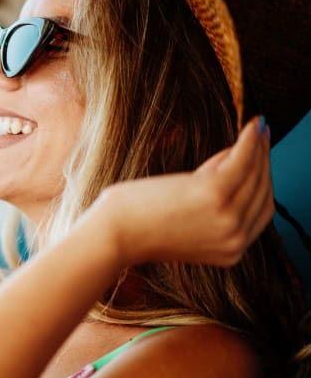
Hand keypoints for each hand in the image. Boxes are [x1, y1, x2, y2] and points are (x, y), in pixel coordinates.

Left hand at [90, 116, 272, 267]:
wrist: (112, 235)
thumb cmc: (137, 224)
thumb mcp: (185, 218)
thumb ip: (211, 200)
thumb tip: (230, 160)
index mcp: (230, 251)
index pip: (260, 212)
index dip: (263, 184)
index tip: (261, 160)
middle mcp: (235, 240)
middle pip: (262, 193)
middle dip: (264, 162)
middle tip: (261, 137)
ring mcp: (228, 219)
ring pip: (255, 175)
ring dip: (259, 147)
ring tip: (257, 128)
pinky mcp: (215, 194)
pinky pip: (242, 161)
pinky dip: (250, 141)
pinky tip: (252, 125)